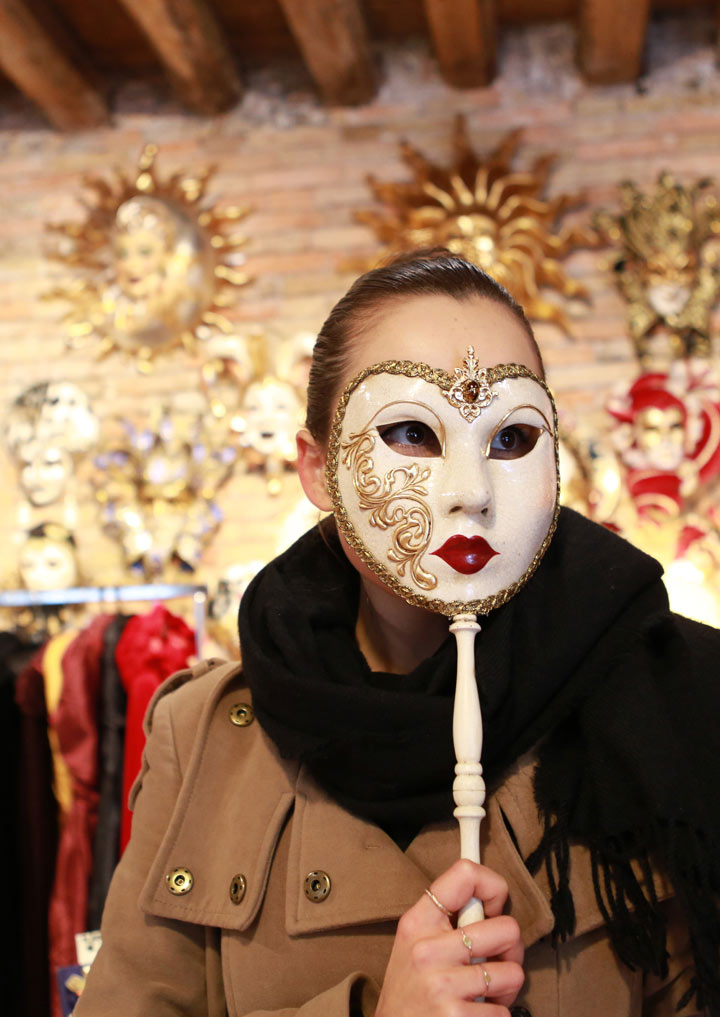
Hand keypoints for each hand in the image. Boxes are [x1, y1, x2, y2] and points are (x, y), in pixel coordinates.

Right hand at [374, 858, 523, 1016]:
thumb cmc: (411, 987)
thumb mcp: (416, 942)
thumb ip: (447, 918)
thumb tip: (492, 901)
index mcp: (419, 921)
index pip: (466, 875)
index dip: (494, 886)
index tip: (495, 908)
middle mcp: (428, 949)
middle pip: (507, 928)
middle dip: (511, 950)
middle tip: (494, 963)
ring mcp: (441, 985)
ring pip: (513, 973)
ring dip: (506, 988)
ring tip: (484, 993)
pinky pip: (503, 1013)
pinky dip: (496, 1016)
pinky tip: (474, 1014)